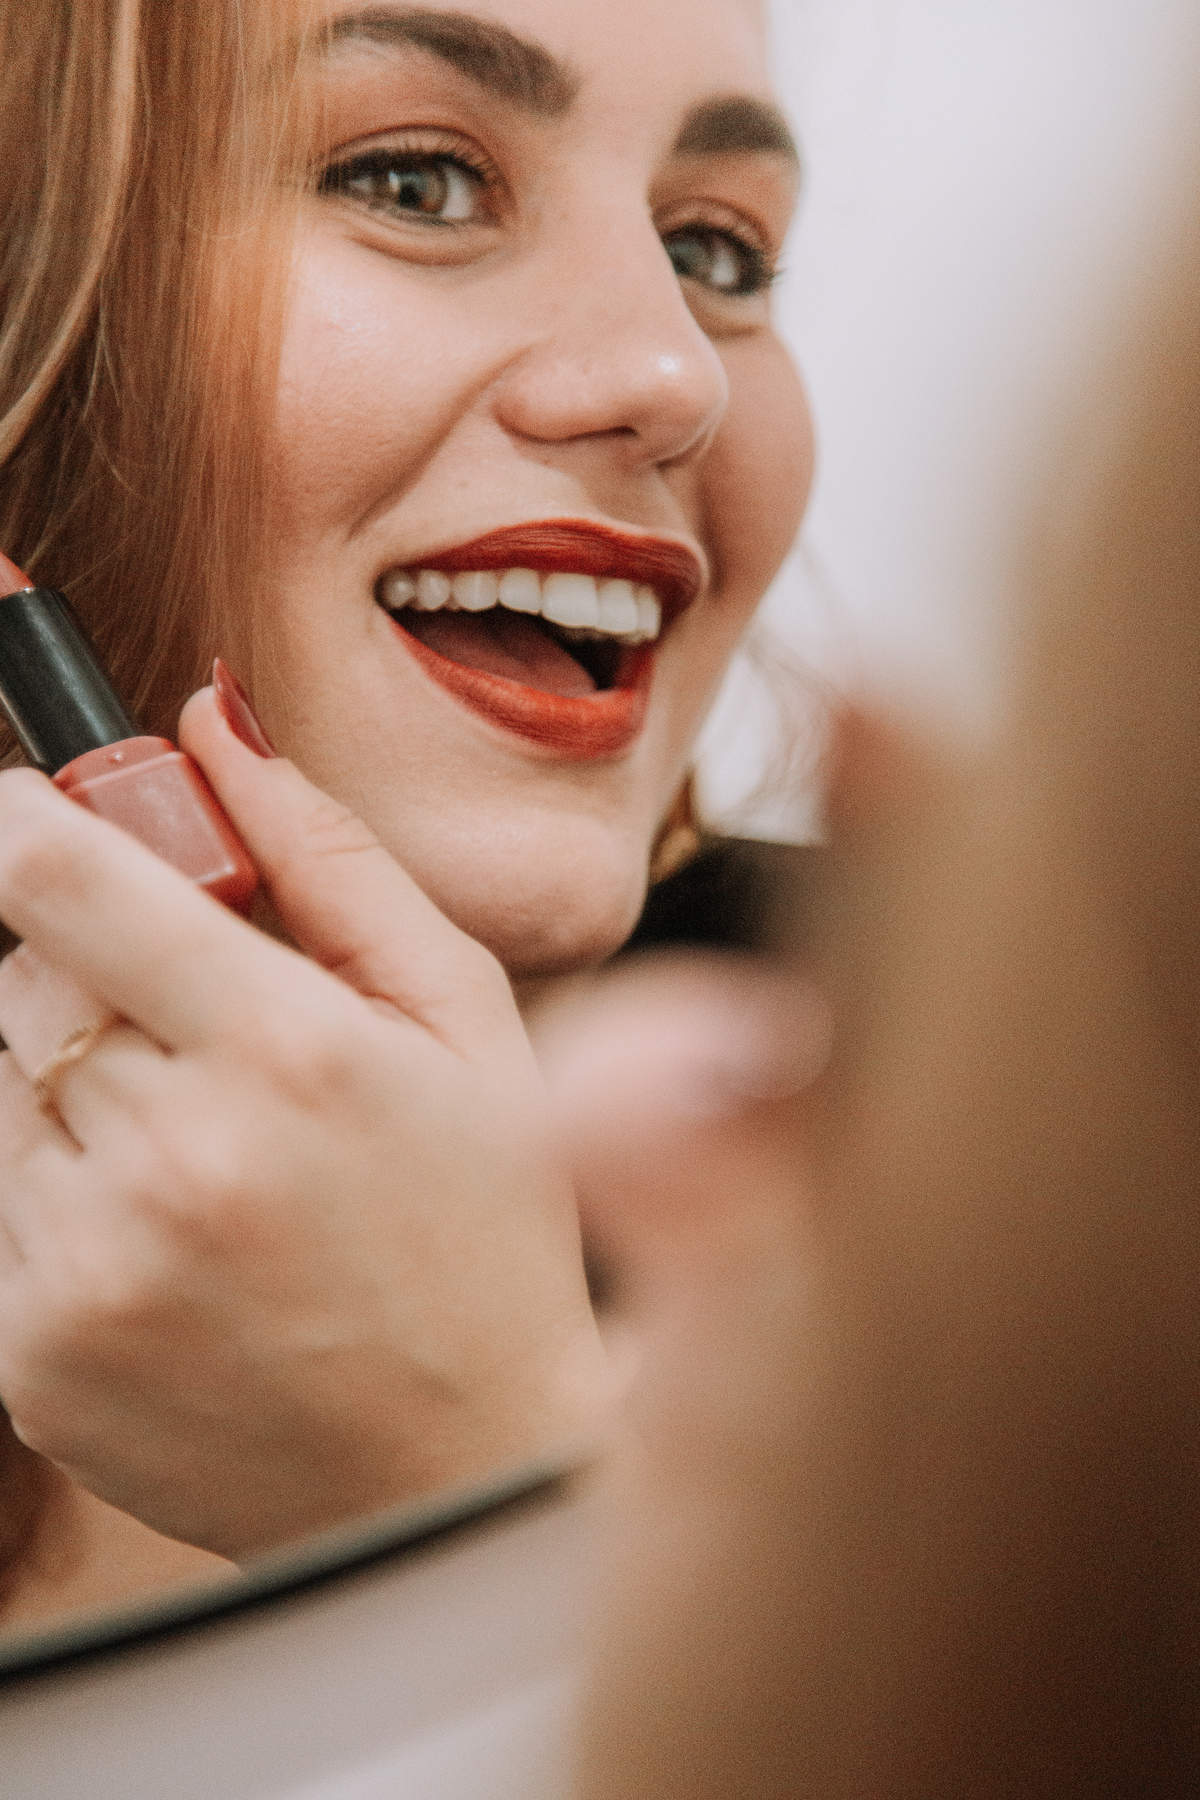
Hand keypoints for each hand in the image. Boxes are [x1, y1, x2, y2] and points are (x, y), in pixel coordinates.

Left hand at [0, 688, 609, 1558]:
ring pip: (3, 1086)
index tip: (37, 819)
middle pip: (25, 980)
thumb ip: (332, 859)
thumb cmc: (488, 1230)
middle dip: (91, 972)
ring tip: (208, 1156)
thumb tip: (209, 721)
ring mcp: (87, 1270)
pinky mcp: (32, 1357)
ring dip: (76, 1087)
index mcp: (287, 1054)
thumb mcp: (465, 1022)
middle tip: (200, 1030)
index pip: (60, 877)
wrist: (458, 1465)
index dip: (28, 821)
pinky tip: (177, 1238)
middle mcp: (169, 1160)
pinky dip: (63, 1192)